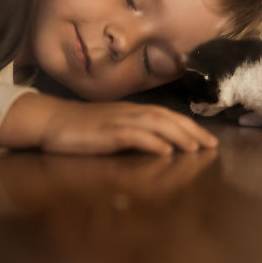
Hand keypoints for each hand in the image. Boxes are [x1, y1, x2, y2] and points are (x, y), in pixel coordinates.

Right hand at [0, 92, 217, 154]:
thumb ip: (131, 133)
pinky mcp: (105, 132)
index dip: (189, 126)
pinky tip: (164, 150)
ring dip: (178, 135)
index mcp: (131, 111)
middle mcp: (128, 112)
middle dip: (191, 130)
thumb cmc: (79, 128)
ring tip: (195, 148)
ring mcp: (117, 121)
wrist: (49, 120)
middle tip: (211, 145)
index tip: (208, 140)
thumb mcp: (109, 128)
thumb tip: (157, 145)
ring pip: (155, 123)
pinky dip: (151, 141)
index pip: (167, 115)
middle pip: (167, 117)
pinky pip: (132, 135)